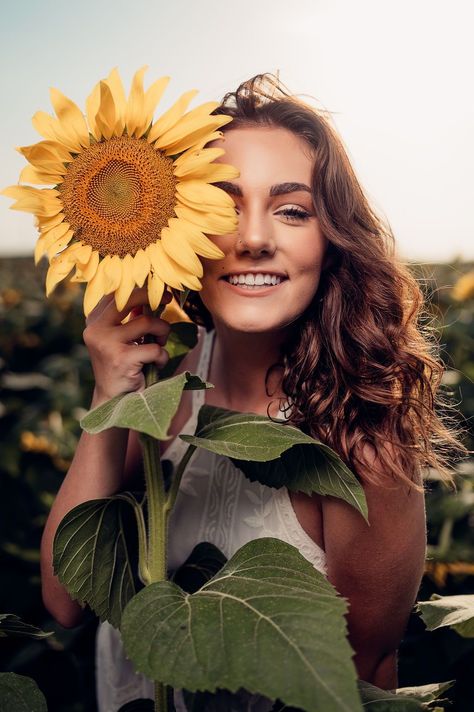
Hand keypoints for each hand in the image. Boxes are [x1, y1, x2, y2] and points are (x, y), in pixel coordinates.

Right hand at [83, 288, 172, 405]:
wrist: (114, 400)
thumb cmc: (122, 365)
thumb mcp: (121, 338)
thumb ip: (130, 317)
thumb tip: (152, 294)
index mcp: (94, 321)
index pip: (117, 294)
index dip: (142, 289)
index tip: (160, 292)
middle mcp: (96, 329)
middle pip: (129, 299)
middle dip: (153, 298)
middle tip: (169, 300)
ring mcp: (107, 343)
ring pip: (148, 322)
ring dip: (162, 332)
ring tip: (160, 344)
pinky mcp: (121, 359)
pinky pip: (154, 348)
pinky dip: (162, 356)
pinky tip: (155, 365)